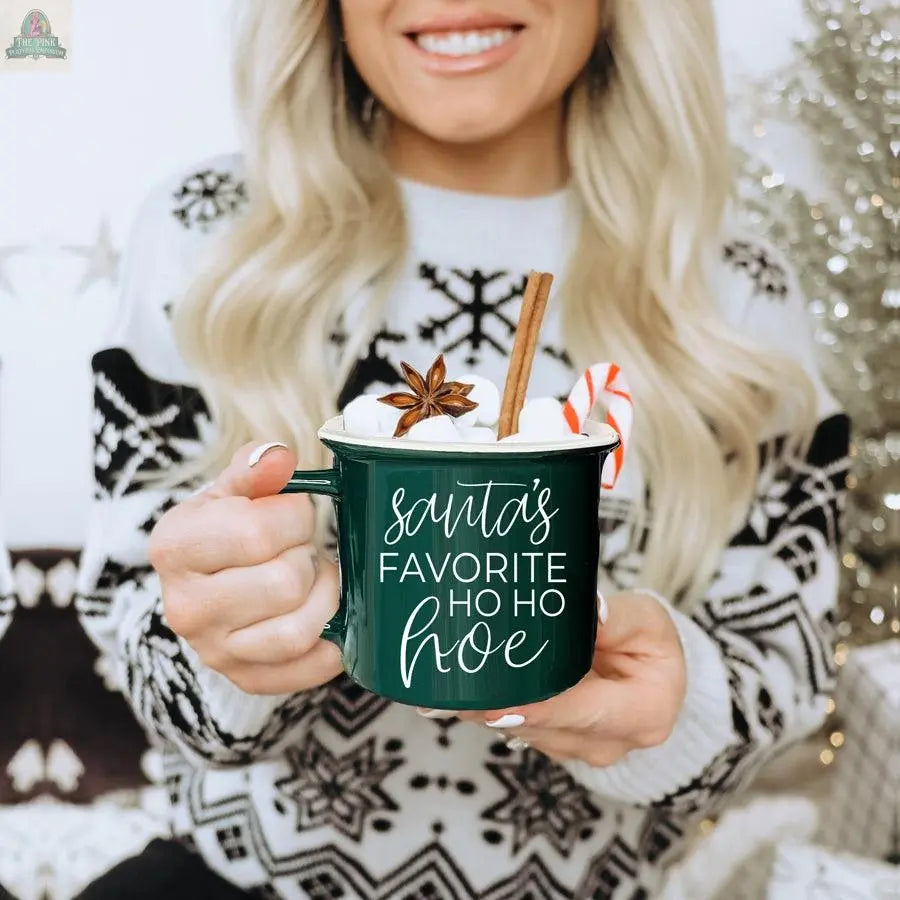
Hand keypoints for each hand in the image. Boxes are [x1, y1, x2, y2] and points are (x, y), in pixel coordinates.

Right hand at [149, 442, 342, 694]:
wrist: (207, 585)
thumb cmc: (225, 530)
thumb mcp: (232, 490)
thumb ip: (254, 469)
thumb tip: (278, 458)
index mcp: (175, 548)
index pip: (257, 532)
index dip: (294, 516)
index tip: (293, 512)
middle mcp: (185, 608)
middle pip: (284, 583)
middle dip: (308, 557)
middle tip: (302, 549)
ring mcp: (214, 651)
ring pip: (297, 632)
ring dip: (324, 598)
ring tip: (315, 579)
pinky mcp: (245, 678)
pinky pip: (307, 669)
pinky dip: (332, 643)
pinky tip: (328, 617)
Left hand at [451, 592, 685, 765]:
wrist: (652, 674)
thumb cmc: (651, 645)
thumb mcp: (648, 621)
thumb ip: (621, 618)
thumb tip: (591, 614)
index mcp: (644, 714)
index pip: (583, 712)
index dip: (538, 709)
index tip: (496, 703)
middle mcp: (610, 743)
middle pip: (546, 726)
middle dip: (500, 708)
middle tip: (459, 689)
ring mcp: (581, 749)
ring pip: (526, 731)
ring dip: (490, 711)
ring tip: (455, 685)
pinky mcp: (556, 744)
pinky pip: (520, 727)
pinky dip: (494, 710)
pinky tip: (464, 691)